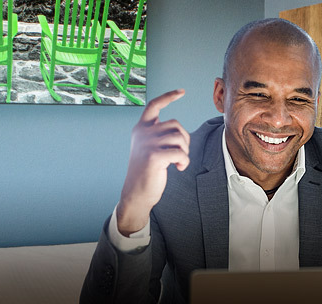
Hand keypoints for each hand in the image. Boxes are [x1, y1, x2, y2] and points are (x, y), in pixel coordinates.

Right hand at [117, 89, 189, 235]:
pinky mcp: (155, 156)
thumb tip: (178, 131)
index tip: (181, 91)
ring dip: (185, 151)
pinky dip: (184, 161)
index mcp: (140, 128)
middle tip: (181, 153)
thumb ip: (159, 135)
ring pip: (179, 138)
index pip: (154, 105)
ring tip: (178, 162)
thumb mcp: (150, 147)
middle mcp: (142, 132)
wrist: (136, 193)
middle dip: (184, 139)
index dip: (168, 96)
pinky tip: (178, 168)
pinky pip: (180, 153)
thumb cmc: (147, 172)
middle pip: (175, 124)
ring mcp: (147, 143)